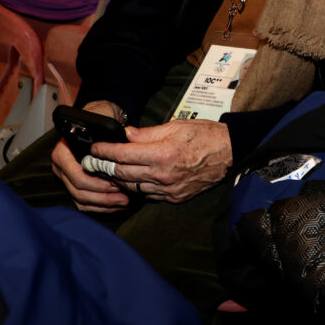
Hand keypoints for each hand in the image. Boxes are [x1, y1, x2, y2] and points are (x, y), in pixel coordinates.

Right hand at [51, 100, 130, 212]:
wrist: (99, 117)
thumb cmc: (100, 118)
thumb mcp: (103, 118)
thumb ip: (108, 130)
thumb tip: (124, 138)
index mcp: (63, 152)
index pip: (76, 174)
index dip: (96, 182)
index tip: (115, 183)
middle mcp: (61, 166)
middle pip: (78, 190)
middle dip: (102, 197)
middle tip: (123, 197)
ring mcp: (67, 178)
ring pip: (81, 199)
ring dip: (103, 204)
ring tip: (122, 201)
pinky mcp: (74, 186)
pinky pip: (84, 202)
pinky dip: (100, 206)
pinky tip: (115, 204)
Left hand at [92, 119, 232, 203]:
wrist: (230, 153)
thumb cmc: (205, 135)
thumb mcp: (176, 126)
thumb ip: (148, 133)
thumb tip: (127, 135)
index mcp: (162, 153)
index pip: (122, 155)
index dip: (104, 152)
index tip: (95, 149)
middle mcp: (162, 174)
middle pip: (122, 174)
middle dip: (105, 167)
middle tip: (95, 162)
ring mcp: (168, 189)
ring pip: (133, 187)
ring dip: (121, 179)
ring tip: (113, 170)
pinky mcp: (174, 197)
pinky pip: (149, 194)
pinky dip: (139, 186)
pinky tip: (137, 178)